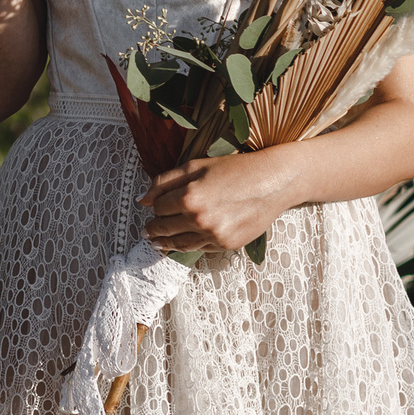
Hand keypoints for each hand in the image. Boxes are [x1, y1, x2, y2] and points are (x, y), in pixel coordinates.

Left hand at [142, 145, 299, 254]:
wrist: (272, 182)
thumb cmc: (235, 169)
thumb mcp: (196, 166)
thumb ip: (164, 181)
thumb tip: (142, 199)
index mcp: (189, 197)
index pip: (159, 208)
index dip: (155, 207)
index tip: (155, 207)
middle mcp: (199, 219)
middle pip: (165, 228)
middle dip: (154, 229)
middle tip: (147, 232)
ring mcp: (214, 235)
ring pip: (180, 244)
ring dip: (165, 243)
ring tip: (157, 243)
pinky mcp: (227, 245)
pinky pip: (200, 248)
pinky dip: (188, 246)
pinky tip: (182, 244)